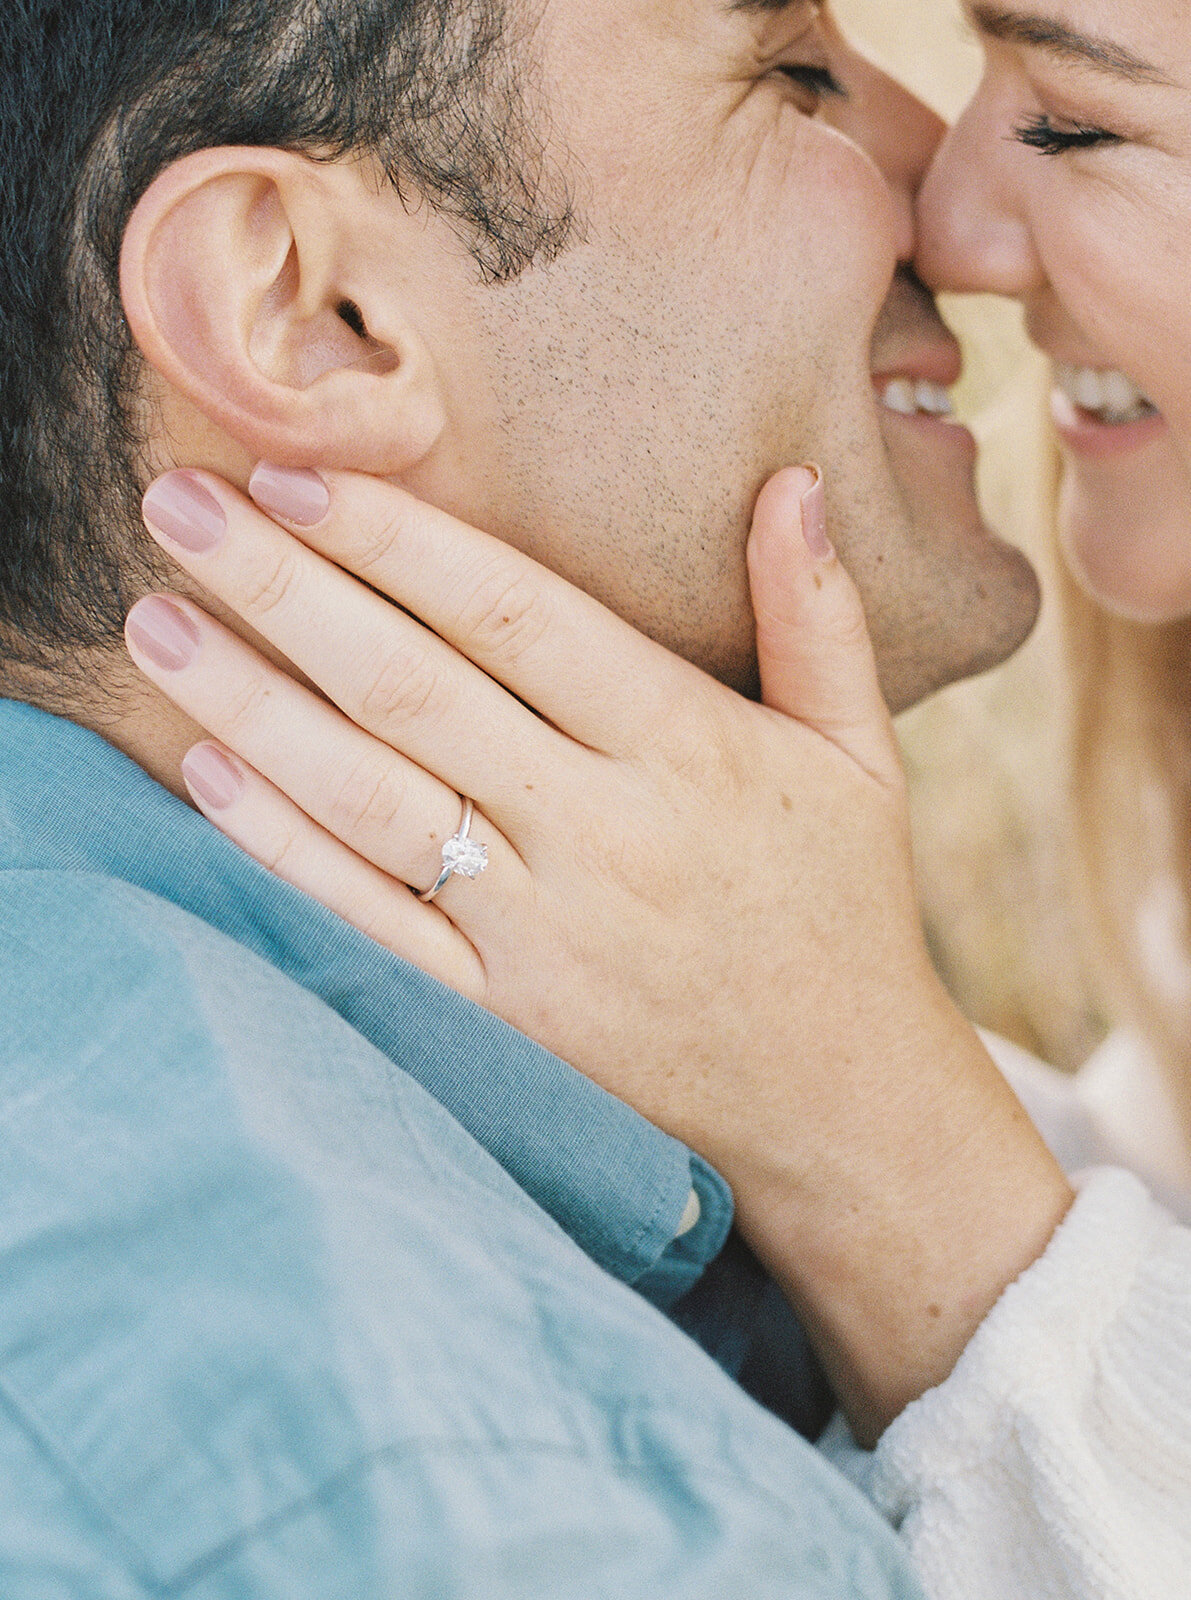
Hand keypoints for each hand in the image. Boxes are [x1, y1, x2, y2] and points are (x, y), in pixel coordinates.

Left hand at [125, 463, 1071, 1440]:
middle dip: (284, 590)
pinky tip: (206, 769)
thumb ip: (819, 619)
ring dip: (251, 705)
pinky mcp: (502, 1014)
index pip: (516, 617)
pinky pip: (372, 920)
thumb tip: (789, 481)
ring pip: (370, 798)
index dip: (398, 540)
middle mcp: (603, 833)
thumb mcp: (861, 758)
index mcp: (687, 748)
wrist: (837, 1105)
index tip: (295, 475)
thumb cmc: (842, 913)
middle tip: (179, 506)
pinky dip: (283, 846)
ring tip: (155, 624)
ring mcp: (541, 933)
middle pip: (415, 690)